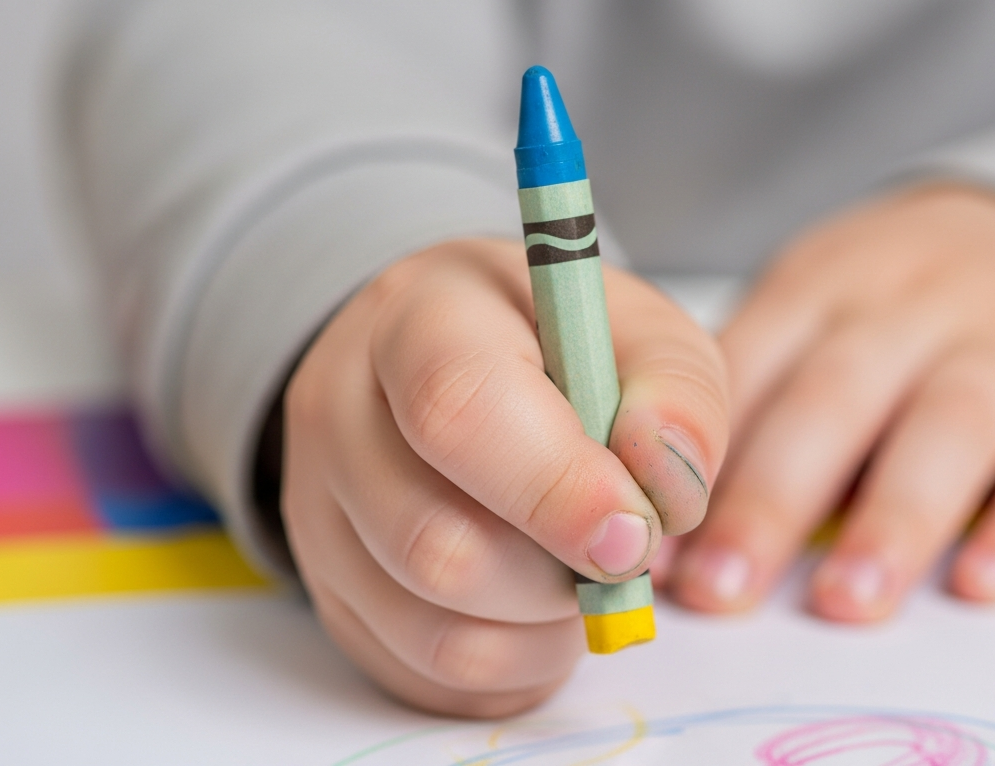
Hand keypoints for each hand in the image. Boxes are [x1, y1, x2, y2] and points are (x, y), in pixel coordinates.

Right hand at [282, 239, 725, 716]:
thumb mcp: (641, 334)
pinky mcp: (329, 589)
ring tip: (579, 575)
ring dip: (543, 632)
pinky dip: (510, 667)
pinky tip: (537, 609)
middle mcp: (341, 411)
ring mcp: (317, 509)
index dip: (557, 489)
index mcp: (420, 319)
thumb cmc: (557, 346)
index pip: (459, 410)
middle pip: (437, 546)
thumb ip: (676, 395)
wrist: (459, 361)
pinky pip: (425, 676)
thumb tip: (668, 490)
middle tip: (616, 550)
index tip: (635, 533)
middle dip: (560, 577)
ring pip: (434, 631)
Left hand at [663, 184, 994, 620]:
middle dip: (772, 498)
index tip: (649, 547)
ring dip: (891, 518)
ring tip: (843, 602)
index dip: (692, 458)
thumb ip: (757, 399)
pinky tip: (980, 585)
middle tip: (723, 591)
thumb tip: (659, 519)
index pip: (747, 364)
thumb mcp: (823, 316)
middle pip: (836, 395)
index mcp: (823, 283)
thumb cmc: (906, 313)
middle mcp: (913, 302)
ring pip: (949, 421)